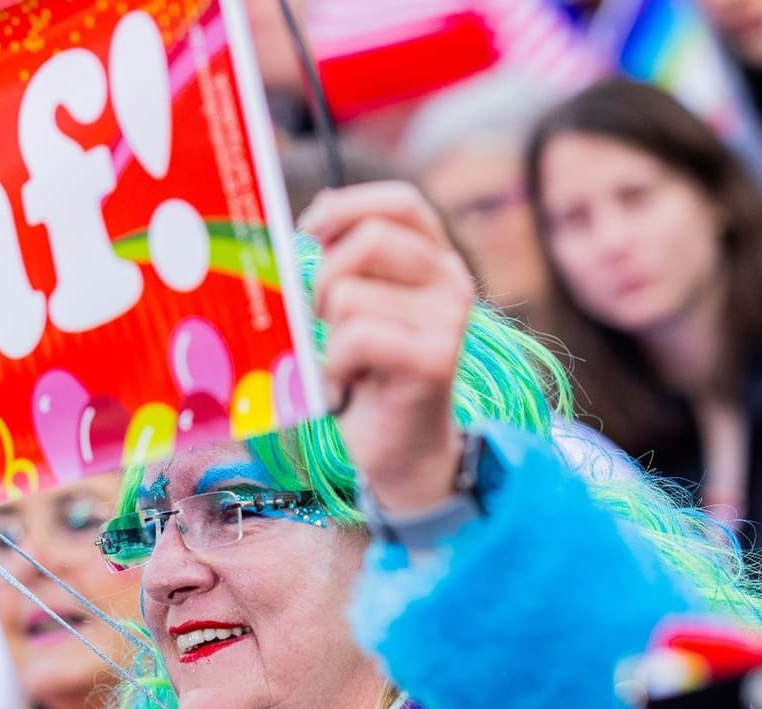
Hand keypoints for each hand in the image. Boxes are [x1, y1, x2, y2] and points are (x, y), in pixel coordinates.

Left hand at [300, 182, 473, 513]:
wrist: (401, 452)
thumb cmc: (366, 375)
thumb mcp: (353, 309)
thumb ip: (341, 264)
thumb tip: (309, 221)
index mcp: (435, 259)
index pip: (401, 202)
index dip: (347, 209)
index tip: (310, 237)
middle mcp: (452, 281)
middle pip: (369, 239)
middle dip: (323, 278)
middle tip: (320, 321)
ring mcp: (449, 319)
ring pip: (350, 294)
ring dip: (326, 334)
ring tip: (341, 363)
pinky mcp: (436, 359)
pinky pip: (356, 337)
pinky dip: (333, 365)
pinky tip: (345, 385)